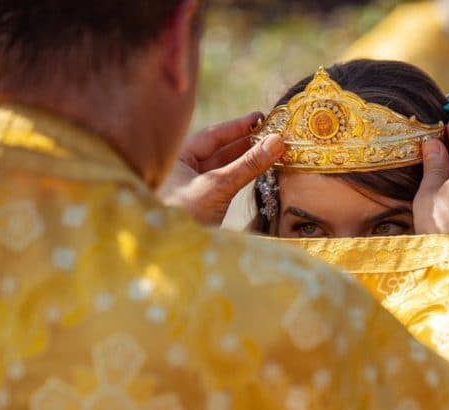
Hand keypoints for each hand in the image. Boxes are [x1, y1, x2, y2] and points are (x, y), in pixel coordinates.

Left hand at [159, 112, 285, 225]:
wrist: (171, 251)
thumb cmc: (185, 215)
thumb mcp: (218, 186)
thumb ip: (247, 165)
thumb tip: (277, 142)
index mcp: (177, 159)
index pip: (211, 136)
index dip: (237, 127)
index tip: (260, 118)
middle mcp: (184, 172)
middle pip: (218, 151)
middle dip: (245, 143)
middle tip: (271, 135)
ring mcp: (194, 191)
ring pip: (224, 170)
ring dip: (247, 161)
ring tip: (270, 151)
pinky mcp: (204, 209)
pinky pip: (226, 186)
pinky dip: (243, 178)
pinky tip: (258, 173)